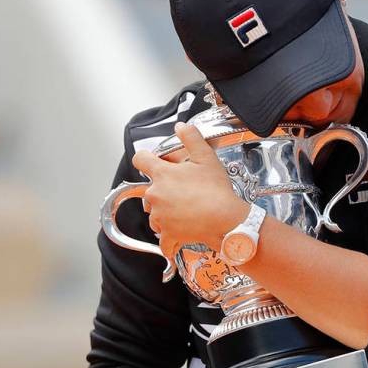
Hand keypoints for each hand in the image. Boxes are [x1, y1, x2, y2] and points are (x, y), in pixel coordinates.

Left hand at [132, 123, 248, 256]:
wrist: (226, 220)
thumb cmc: (217, 191)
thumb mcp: (207, 158)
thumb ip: (191, 138)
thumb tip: (181, 127)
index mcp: (162, 175)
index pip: (140, 160)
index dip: (145, 158)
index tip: (150, 161)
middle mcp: (156, 195)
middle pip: (149, 189)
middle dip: (162, 189)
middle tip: (182, 190)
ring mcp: (160, 216)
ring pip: (155, 213)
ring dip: (164, 212)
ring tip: (184, 210)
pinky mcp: (168, 234)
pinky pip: (163, 240)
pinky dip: (168, 241)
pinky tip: (176, 239)